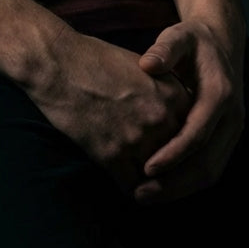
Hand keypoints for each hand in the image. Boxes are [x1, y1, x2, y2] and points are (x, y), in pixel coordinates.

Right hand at [27, 30, 192, 195]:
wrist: (56, 62)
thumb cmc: (94, 59)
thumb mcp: (142, 67)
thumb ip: (164, 92)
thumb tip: (175, 116)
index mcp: (173, 95)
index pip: (192, 134)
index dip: (183, 144)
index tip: (174, 151)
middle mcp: (161, 119)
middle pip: (177, 157)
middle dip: (170, 166)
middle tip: (163, 174)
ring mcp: (137, 138)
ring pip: (157, 177)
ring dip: (152, 182)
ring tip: (147, 185)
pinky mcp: (111, 155)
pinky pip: (131, 186)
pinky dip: (130, 189)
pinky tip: (126, 183)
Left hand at [134, 19, 244, 203]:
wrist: (222, 41)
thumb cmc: (193, 40)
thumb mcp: (179, 36)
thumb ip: (165, 49)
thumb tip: (147, 64)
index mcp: (220, 94)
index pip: (197, 134)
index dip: (172, 154)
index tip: (146, 167)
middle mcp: (232, 117)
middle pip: (207, 162)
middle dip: (174, 182)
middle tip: (140, 194)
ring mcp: (232, 130)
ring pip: (211, 171)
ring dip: (180, 189)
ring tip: (146, 196)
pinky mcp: (227, 138)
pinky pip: (211, 168)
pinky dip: (187, 183)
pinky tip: (161, 188)